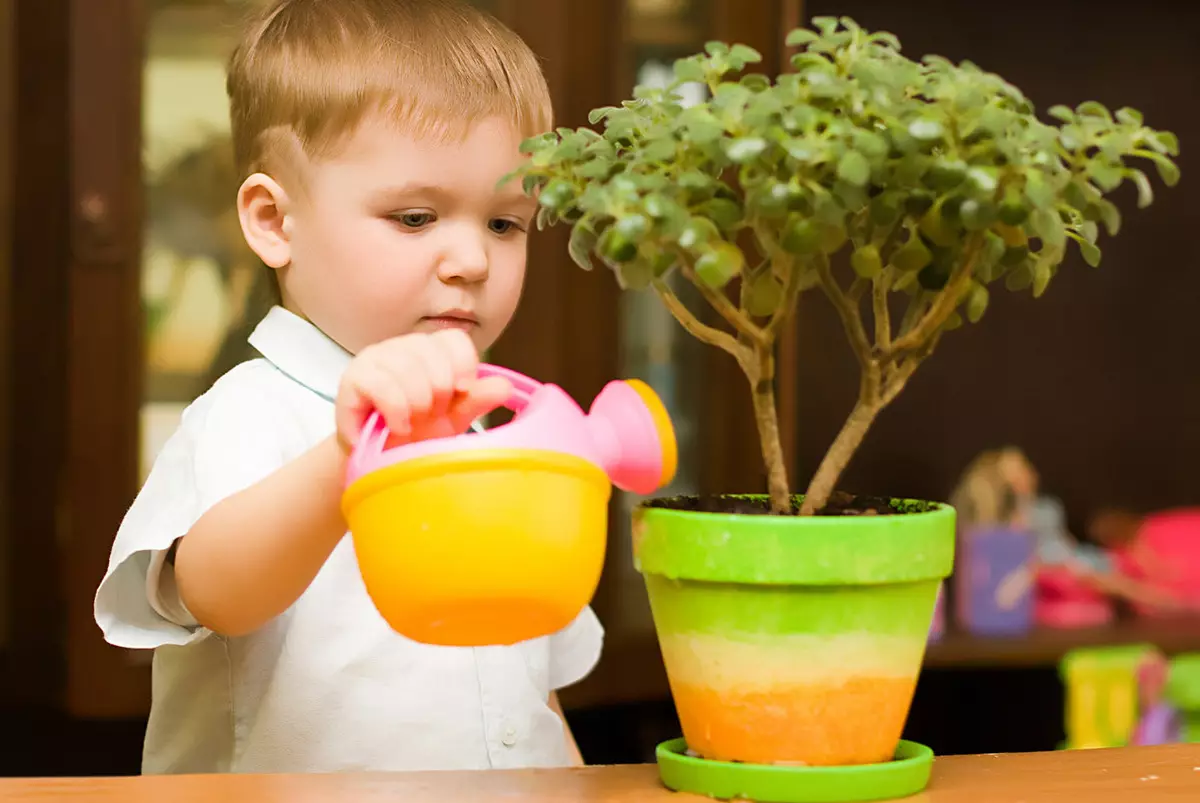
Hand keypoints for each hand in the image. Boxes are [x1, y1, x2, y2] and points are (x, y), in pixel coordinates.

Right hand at [335, 329, 510, 451]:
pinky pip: (382, 385)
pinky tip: (397, 426)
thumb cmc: (417, 434)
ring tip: (413, 423)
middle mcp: (404, 347)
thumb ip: (476, 400)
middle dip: (439, 392)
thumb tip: (506, 387)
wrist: (378, 459)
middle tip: (431, 415)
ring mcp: (376, 358)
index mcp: (432, 351)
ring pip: (408, 369)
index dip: (463, 366)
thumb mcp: (453, 419)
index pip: (454, 339)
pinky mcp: (353, 377)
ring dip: (417, 404)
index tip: (462, 393)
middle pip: (432, 354)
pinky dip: (396, 411)